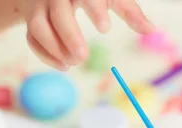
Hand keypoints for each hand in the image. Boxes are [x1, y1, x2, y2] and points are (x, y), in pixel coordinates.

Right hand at [21, 0, 154, 70]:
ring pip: (38, 27)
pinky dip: (46, 55)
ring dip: (54, 48)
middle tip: (83, 57)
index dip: (95, 9)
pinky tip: (64, 66)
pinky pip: (31, 38)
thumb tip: (151, 30)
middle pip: (58, 13)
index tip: (106, 28)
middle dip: (69, 36)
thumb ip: (129, 11)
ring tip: (73, 64)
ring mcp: (40, 8)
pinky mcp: (31, 20)